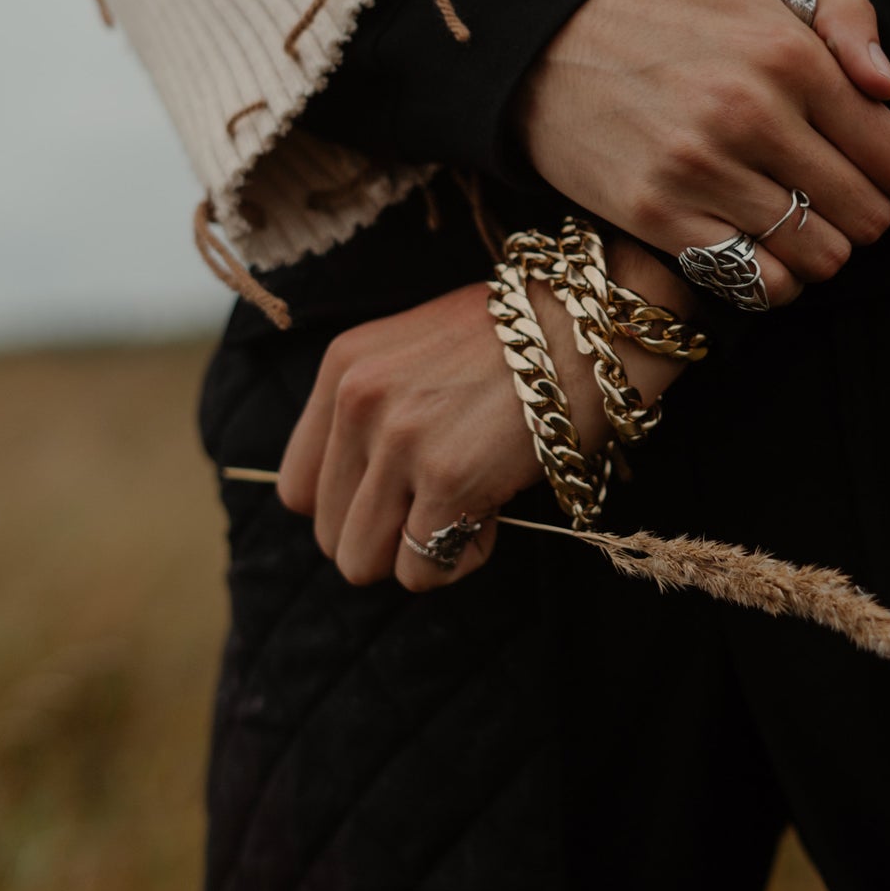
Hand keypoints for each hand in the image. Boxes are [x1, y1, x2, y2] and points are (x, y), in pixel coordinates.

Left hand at [277, 242, 691, 590]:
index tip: (400, 494)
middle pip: (328, 533)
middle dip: (386, 536)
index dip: (349, 507)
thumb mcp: (417, 352)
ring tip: (469, 508)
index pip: (296, 487)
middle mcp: (357, 401)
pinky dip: (460, 559)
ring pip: (362, 562)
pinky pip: (422, 568)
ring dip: (418, 553)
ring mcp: (398, 439)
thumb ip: (376, 411)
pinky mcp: (447, 477)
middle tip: (446, 502)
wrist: (593, 322)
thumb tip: (361, 495)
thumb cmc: (521, 340)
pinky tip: (494, 514)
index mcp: (343, 368)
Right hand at [514, 0, 889, 304]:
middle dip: (861, 215)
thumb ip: (842, 13)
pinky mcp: (658, 217)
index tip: (872, 172)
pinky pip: (755, 282)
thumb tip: (888, 88)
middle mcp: (751, 115)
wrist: (543, 50)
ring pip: (818, 256)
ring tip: (793, 227)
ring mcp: (701, 172)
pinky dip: (772, 280)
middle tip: (829, 201)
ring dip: (818, 250)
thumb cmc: (660, 14)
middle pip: (865, 214)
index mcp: (787, 53)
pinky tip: (758, 253)